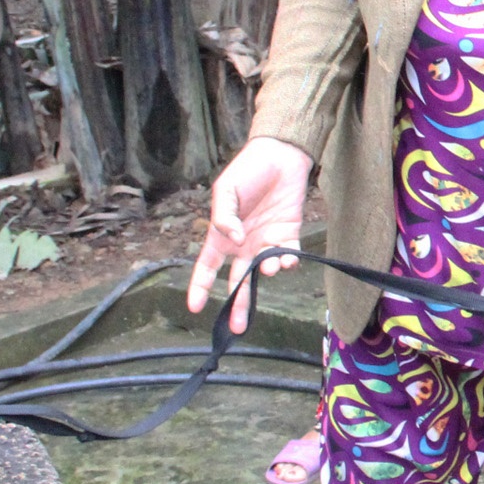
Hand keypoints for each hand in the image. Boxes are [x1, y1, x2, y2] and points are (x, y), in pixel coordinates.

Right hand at [186, 136, 314, 333]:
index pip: (207, 266)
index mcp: (222, 234)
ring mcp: (266, 241)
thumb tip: (233, 240)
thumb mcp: (226, 190)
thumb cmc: (248, 170)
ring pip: (264, 270)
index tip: (194, 307)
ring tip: (269, 265)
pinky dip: (288, 262)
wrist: (281, 156)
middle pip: (238, 280)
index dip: (199, 287)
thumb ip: (224, 216)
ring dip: (266, 272)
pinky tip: (287, 258)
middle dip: (238, 304)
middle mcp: (244, 244)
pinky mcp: (289, 235)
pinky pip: (288, 257)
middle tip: (237, 327)